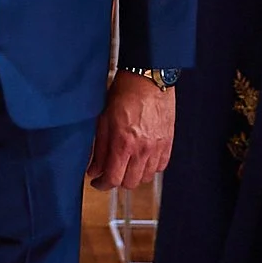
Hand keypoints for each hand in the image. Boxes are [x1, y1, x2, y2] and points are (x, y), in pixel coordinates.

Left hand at [87, 72, 175, 190]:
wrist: (148, 78)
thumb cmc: (124, 92)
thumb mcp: (103, 119)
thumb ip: (99, 148)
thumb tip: (93, 170)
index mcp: (123, 143)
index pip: (113, 179)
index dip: (102, 185)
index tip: (97, 182)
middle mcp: (142, 149)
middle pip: (130, 183)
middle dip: (117, 181)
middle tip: (110, 171)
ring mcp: (157, 147)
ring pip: (145, 178)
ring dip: (133, 175)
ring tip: (126, 163)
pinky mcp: (168, 143)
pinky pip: (160, 167)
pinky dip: (150, 167)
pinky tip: (141, 158)